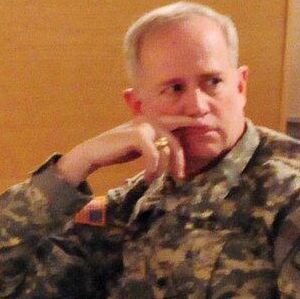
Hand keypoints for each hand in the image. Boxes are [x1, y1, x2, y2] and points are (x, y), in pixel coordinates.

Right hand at [55, 114, 195, 186]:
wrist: (93, 153)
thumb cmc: (116, 150)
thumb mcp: (140, 146)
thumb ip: (155, 144)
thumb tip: (171, 153)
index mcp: (151, 120)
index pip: (177, 122)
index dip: (191, 122)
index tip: (206, 125)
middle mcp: (149, 119)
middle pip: (174, 141)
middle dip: (179, 160)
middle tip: (180, 176)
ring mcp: (143, 125)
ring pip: (165, 148)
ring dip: (162, 168)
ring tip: (154, 179)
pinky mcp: (136, 134)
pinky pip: (154, 153)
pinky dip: (153, 167)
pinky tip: (148, 177)